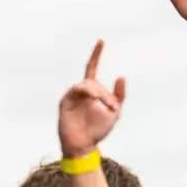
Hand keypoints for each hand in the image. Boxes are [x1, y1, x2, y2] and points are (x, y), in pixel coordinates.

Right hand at [58, 40, 125, 158]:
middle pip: (93, 81)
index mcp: (91, 91)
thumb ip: (119, 95)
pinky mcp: (65, 102)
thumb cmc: (98, 130)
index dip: (96, 54)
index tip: (101, 40)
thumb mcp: (114, 111)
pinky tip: (94, 98)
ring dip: (97, 92)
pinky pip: (76, 90)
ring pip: (86, 85)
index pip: (92, 68)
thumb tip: (121, 75)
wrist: (84, 146)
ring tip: (103, 103)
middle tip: (112, 106)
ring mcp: (71, 96)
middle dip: (105, 93)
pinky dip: (87, 92)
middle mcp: (80, 91)